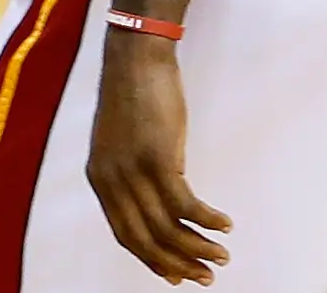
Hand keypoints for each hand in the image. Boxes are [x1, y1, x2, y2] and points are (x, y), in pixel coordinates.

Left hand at [90, 31, 230, 285]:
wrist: (135, 56)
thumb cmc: (135, 94)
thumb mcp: (124, 140)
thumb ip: (133, 173)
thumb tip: (161, 202)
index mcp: (100, 178)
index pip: (125, 234)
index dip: (152, 259)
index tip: (176, 276)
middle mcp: (112, 180)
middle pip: (145, 239)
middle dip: (177, 264)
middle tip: (205, 278)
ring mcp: (133, 170)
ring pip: (168, 227)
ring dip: (198, 247)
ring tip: (222, 256)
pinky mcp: (158, 157)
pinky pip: (186, 204)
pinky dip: (208, 219)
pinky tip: (225, 224)